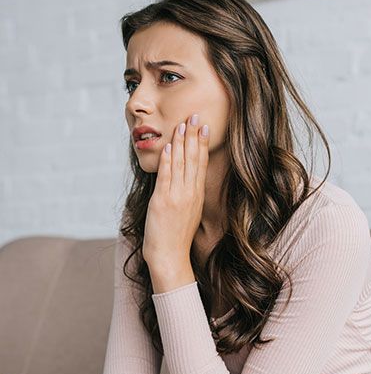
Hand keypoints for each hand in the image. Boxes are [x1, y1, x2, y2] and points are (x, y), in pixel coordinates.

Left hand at [142, 114, 208, 267]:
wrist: (170, 257)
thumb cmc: (176, 239)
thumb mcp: (187, 213)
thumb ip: (186, 195)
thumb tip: (180, 180)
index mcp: (197, 195)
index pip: (201, 163)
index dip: (202, 143)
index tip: (203, 126)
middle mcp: (190, 193)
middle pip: (193, 159)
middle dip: (193, 136)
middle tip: (195, 115)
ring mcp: (177, 196)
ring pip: (180, 164)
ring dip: (180, 142)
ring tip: (181, 124)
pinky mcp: (163, 201)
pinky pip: (166, 177)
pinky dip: (167, 161)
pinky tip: (168, 147)